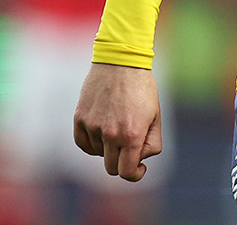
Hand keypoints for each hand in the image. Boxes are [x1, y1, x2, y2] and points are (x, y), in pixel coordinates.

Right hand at [73, 62, 162, 180]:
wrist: (121, 62)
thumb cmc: (142, 89)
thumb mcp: (156, 116)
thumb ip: (151, 143)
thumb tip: (139, 160)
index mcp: (132, 134)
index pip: (127, 172)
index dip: (135, 174)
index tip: (139, 168)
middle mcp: (110, 134)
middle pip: (111, 168)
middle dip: (122, 162)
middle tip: (129, 147)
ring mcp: (92, 126)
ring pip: (98, 153)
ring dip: (108, 147)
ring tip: (118, 124)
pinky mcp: (80, 118)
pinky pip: (83, 144)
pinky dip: (92, 143)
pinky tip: (102, 130)